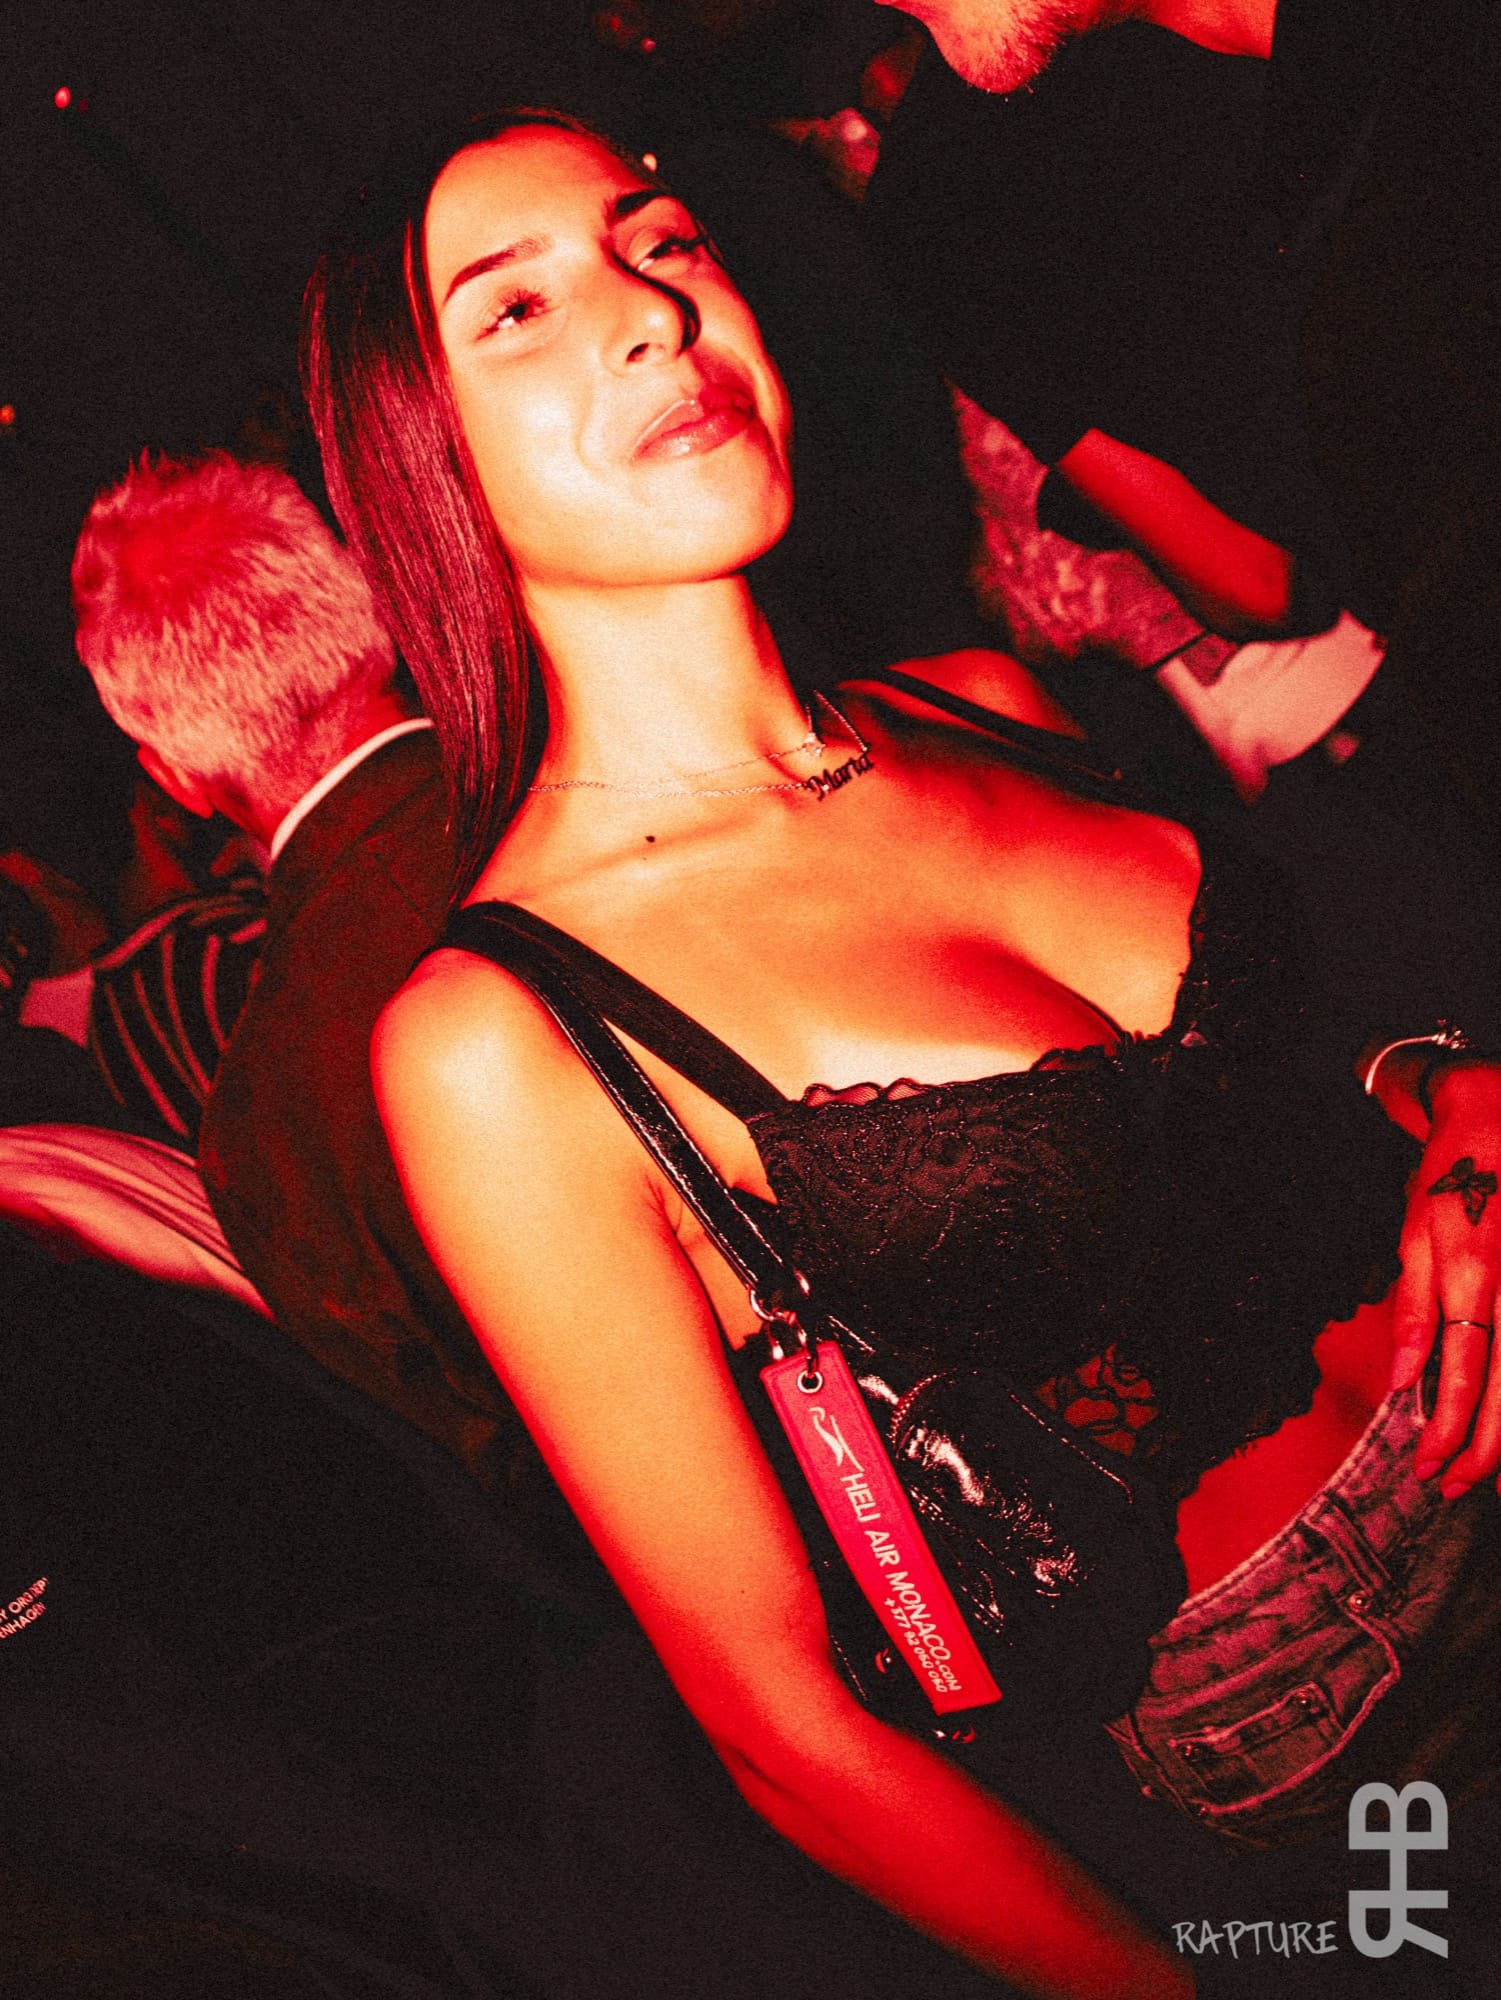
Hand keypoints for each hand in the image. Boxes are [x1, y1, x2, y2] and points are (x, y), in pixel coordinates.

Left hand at [1389, 1062, 1500, 1496]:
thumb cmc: (1450, 1179)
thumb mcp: (1413, 1237)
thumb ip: (1413, 1312)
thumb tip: (1401, 1382)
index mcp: (1472, 1279)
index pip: (1459, 1375)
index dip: (1444, 1431)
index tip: (1426, 1469)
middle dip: (1482, 1452)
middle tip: (1454, 1490)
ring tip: (1495, 1482)